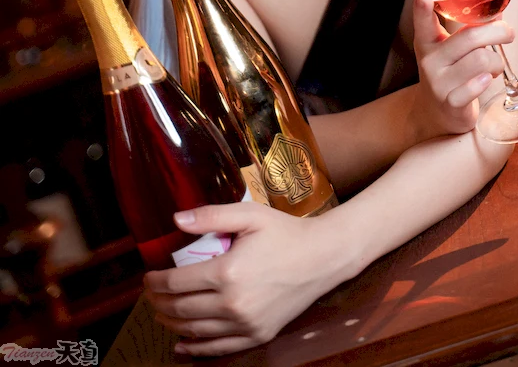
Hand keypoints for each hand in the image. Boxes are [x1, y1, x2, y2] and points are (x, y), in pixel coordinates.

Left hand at [144, 201, 347, 356]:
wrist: (322, 258)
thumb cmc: (285, 233)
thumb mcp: (250, 215)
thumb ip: (212, 216)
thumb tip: (176, 219)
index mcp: (227, 272)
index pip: (177, 283)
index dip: (156, 282)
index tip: (148, 277)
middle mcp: (233, 304)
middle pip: (181, 309)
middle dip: (159, 303)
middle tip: (151, 295)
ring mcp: (245, 324)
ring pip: (195, 331)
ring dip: (171, 324)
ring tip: (162, 313)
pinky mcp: (257, 336)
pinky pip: (218, 348)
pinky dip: (195, 348)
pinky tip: (182, 345)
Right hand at [411, 0, 512, 139]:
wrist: (436, 113)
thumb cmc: (450, 73)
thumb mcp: (451, 49)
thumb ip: (469, 29)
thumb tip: (497, 11)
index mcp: (428, 42)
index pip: (423, 23)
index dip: (422, 9)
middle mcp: (429, 60)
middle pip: (470, 37)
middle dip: (498, 33)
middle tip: (508, 34)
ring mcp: (438, 82)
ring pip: (481, 60)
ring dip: (497, 62)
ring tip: (494, 66)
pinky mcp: (450, 102)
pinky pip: (477, 86)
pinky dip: (487, 81)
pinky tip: (485, 81)